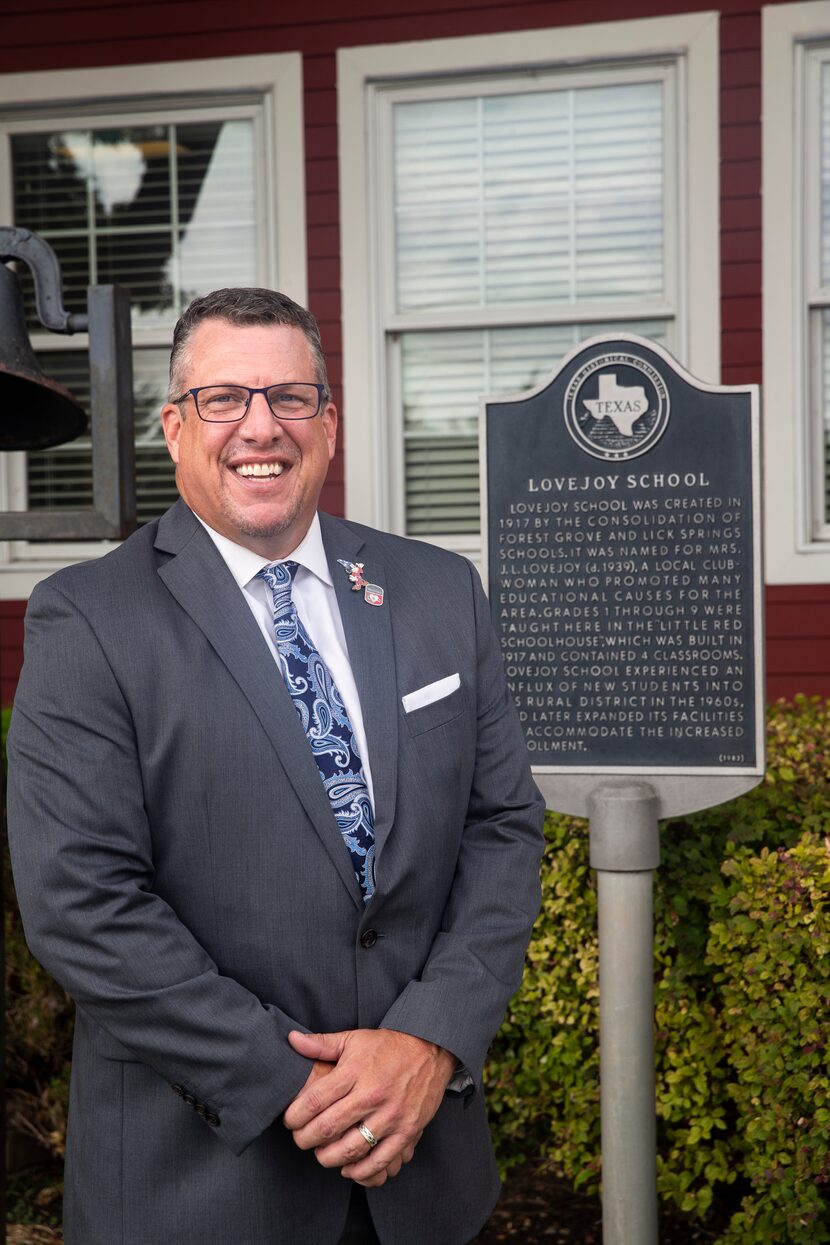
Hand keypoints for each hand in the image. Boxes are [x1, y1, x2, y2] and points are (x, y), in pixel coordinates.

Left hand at [283, 1028, 455, 1186]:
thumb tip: (291, 1041)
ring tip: (321, 1154)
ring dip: (329, 1158)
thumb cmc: (388, 1046)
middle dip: (305, 1139)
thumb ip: (321, 1044)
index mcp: (355, 1071)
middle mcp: (371, 1094)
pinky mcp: (407, 1131)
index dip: (295, 1116)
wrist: (431, 1049)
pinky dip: (360, 1171)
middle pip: (327, 1128)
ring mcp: (391, 1115)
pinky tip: (348, 1168)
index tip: (290, 1120)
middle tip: (301, 1139)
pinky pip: (379, 1161)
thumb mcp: (353, 1039)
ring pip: (351, 1149)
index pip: (314, 1100)